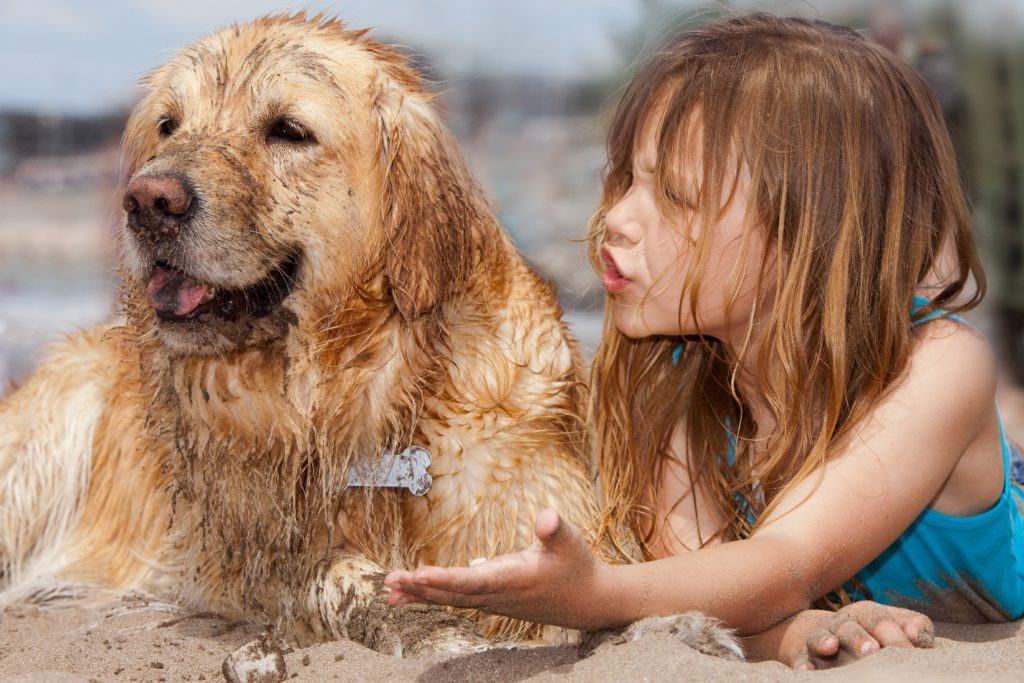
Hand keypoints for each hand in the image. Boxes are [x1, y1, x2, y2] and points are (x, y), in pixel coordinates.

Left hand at [384, 508, 604, 628]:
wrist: (589, 602)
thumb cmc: (577, 567)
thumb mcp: (571, 542)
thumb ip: (556, 528)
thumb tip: (545, 517)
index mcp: (514, 579)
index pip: (474, 581)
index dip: (446, 579)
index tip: (420, 574)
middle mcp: (499, 595)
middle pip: (454, 594)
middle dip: (421, 587)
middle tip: (390, 581)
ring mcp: (494, 602)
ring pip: (452, 599)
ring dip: (421, 594)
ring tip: (390, 591)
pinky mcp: (492, 601)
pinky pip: (457, 600)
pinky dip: (433, 596)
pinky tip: (410, 595)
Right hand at [752, 601, 934, 669]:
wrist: (822, 635)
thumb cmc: (870, 633)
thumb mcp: (892, 625)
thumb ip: (912, 626)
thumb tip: (918, 634)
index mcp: (866, 615)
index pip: (879, 619)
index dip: (894, 635)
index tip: (908, 654)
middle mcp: (841, 624)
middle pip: (849, 626)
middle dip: (859, 638)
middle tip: (872, 651)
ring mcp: (820, 640)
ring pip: (820, 638)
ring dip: (824, 641)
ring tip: (831, 647)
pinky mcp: (803, 658)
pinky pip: (800, 660)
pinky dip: (802, 665)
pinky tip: (807, 672)